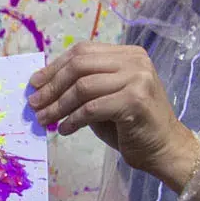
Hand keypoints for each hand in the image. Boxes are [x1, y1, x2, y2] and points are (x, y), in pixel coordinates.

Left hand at [27, 43, 199, 189]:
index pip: (83, 52)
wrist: (165, 149)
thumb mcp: (106, 97)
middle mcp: (135, 61)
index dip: (55, 67)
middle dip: (52, 85)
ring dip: (58, 105)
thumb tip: (42, 87)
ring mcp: (138, 79)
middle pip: (80, 65)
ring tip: (44, 119)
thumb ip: (82, 86)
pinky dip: (72, 120)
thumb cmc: (132, 125)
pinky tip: (64, 130)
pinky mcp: (135, 101)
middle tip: (34, 103)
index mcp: (129, 54)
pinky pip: (91, 108)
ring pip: (83, 87)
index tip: (35, 83)